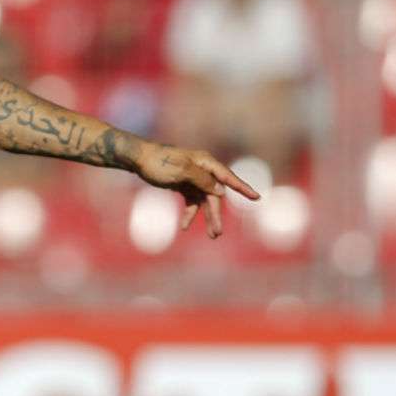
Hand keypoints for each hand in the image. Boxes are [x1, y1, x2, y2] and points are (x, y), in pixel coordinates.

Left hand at [131, 145, 259, 238]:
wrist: (138, 159)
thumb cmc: (159, 162)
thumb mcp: (181, 171)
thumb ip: (202, 180)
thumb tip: (220, 191)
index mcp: (205, 163)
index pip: (228, 177)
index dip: (243, 188)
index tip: (257, 197)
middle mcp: (202, 170)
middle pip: (215, 195)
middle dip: (216, 214)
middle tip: (216, 233)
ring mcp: (193, 178)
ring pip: (205, 201)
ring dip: (206, 217)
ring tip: (212, 235)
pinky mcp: (184, 185)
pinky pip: (192, 202)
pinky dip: (189, 213)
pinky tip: (183, 226)